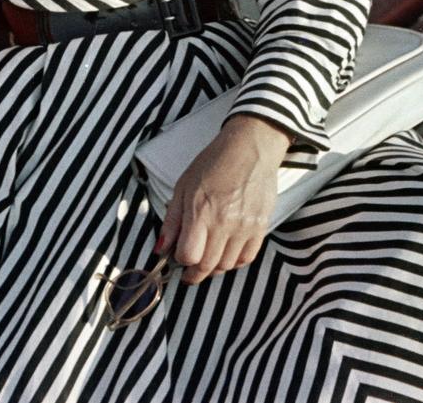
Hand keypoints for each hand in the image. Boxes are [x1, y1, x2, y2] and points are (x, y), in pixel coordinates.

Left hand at [156, 115, 290, 284]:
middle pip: (207, 266)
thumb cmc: (214, 163)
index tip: (178, 258)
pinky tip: (226, 254)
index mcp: (201, 211)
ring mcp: (245, 227)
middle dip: (194, 273)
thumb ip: (172, 221)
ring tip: (207, 260)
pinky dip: (234, 262)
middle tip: (189, 272)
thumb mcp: (184, 186)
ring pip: (227, 266)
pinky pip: (247, 258)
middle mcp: (224, 223)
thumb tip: (161, 249)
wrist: (251, 148)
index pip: (188, 255)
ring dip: (214, 269)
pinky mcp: (261, 226)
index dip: (179, 261)